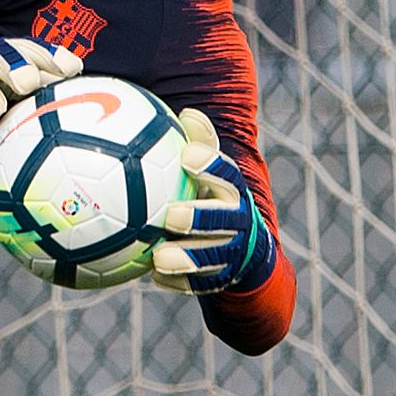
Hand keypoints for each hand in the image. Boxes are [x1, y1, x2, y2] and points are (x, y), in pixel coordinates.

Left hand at [151, 106, 277, 294]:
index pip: (228, 173)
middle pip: (225, 219)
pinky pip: (200, 283)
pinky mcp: (222, 277)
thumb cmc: (210, 192)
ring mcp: (233, 252)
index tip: (188, 156)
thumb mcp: (208, 167)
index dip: (212, 165)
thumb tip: (186, 112)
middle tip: (172, 216)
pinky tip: (154, 276)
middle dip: (201, 217)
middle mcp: (239, 220)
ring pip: (213, 257)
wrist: (242, 244)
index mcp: (233, 188)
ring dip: (187, 258)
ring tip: (160, 258)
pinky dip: (179, 280)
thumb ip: (198, 143)